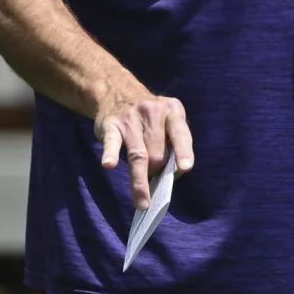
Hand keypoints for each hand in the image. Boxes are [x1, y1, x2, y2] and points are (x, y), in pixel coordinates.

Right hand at [96, 90, 193, 208]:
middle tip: (155, 178)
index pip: (180, 133)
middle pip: (157, 152)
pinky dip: (111, 154)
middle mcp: (152, 112)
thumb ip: (172, 143)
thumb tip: (172, 175)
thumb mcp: (166, 120)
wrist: (116, 91)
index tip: (184, 168)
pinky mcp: (110, 125)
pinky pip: (112, 142)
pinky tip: (109, 165)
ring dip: (140, 181)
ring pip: (138, 155)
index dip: (183, 151)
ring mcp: (130, 119)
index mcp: (172, 111)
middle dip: (157, 171)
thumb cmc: (149, 117)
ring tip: (143, 202)